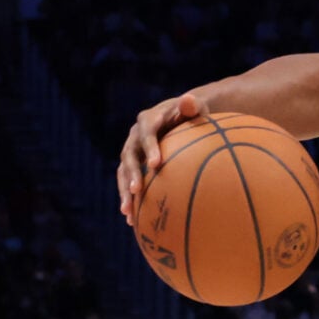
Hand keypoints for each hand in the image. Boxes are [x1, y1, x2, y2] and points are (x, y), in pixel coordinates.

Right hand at [118, 93, 207, 223]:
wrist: (181, 118)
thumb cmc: (192, 113)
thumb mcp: (195, 107)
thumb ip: (192, 106)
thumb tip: (190, 99)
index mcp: (148, 120)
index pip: (147, 133)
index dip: (149, 148)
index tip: (155, 165)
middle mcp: (135, 136)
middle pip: (129, 155)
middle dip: (131, 173)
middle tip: (136, 190)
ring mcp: (131, 150)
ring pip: (123, 171)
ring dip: (124, 190)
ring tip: (127, 211)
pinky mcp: (133, 164)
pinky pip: (127, 182)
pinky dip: (129, 198)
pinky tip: (132, 219)